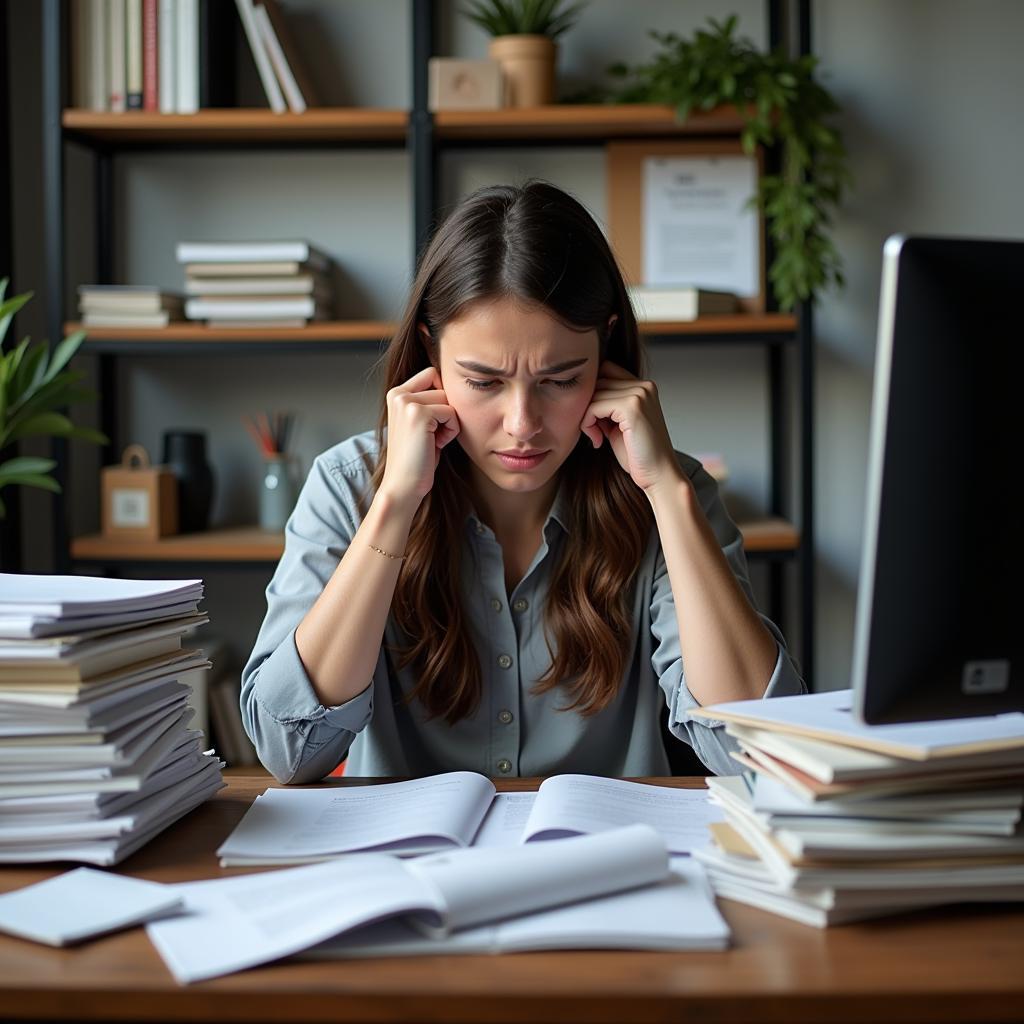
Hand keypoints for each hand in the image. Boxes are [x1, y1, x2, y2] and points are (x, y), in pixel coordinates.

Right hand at [379, 366, 459, 508]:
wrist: (404, 485)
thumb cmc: (418, 458)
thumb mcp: (422, 423)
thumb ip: (430, 401)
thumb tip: (456, 383)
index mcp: (396, 393)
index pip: (432, 374)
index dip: (442, 396)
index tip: (434, 423)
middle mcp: (398, 393)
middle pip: (444, 386)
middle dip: (446, 412)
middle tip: (432, 435)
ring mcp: (406, 402)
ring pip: (449, 400)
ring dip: (450, 422)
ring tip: (433, 440)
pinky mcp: (418, 413)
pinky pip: (452, 413)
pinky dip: (451, 431)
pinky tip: (436, 444)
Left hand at [580, 361, 682, 494]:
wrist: (658, 475)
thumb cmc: (638, 454)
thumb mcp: (619, 423)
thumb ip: (607, 405)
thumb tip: (582, 395)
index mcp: (644, 387)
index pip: (606, 370)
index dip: (594, 392)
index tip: (595, 418)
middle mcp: (644, 386)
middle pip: (597, 380)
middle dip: (588, 405)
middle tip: (594, 430)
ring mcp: (639, 394)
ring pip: (593, 393)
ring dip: (586, 417)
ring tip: (597, 436)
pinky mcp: (631, 407)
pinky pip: (594, 407)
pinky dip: (588, 424)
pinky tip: (598, 441)